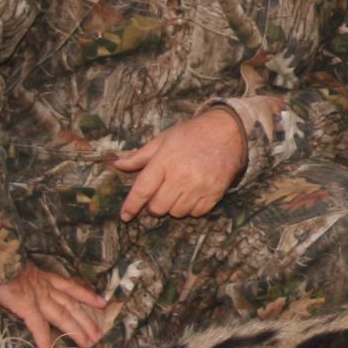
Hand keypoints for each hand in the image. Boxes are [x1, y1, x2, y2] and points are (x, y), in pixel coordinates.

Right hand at [0, 264, 111, 347]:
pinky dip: (44, 343)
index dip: (87, 294)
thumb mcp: (14, 268)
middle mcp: (45, 288)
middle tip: (99, 334)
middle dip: (86, 320)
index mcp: (42, 277)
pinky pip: (38, 328)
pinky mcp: (27, 307)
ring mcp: (38, 297)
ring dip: (76, 331)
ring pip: (63, 316)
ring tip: (89, 344)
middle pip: (71, 305)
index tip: (102, 302)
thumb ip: (15, 280)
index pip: (70, 287)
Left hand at [110, 109, 247, 220]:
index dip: (132, 205)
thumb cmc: (192, 134)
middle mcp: (181, 176)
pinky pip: (197, 213)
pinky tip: (192, 195)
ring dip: (173, 207)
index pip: (143, 189)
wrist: (228, 131)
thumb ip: (140, 156)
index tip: (125, 216)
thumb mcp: (163, 139)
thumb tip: (119, 165)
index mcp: (165, 161)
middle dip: (155, 205)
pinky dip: (191, 208)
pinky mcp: (215, 193)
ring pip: (177, 213)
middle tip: (160, 194)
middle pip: (159, 207)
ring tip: (178, 192)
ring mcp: (199, 186)